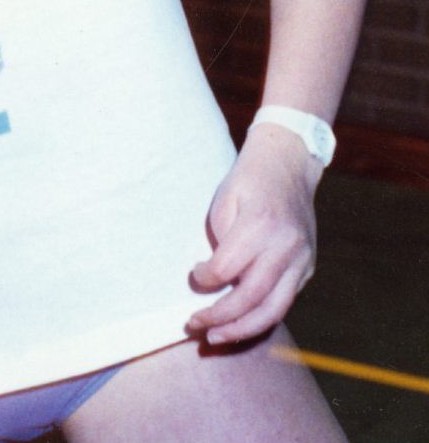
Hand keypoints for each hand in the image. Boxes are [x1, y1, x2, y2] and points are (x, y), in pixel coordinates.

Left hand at [186, 127, 320, 345]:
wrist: (288, 164)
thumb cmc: (249, 181)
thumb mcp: (225, 199)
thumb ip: (221, 241)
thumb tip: (215, 280)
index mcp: (260, 225)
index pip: (227, 269)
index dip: (204, 279)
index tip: (194, 276)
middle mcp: (285, 246)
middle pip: (251, 298)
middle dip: (220, 319)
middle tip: (196, 327)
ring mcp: (301, 259)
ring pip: (274, 310)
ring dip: (242, 330)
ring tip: (217, 338)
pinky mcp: (307, 268)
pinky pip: (285, 302)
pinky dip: (261, 317)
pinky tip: (240, 323)